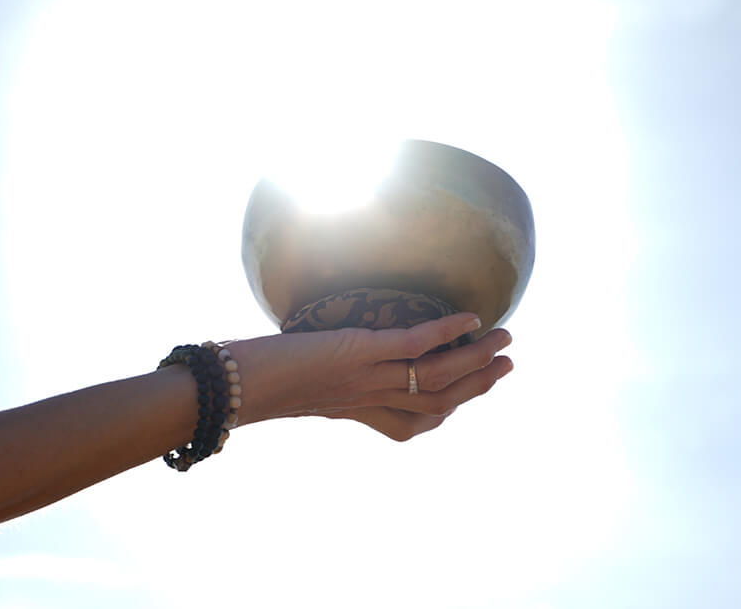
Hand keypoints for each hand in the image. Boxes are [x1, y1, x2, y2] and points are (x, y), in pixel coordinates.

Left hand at [229, 313, 513, 440]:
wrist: (232, 385)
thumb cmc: (255, 380)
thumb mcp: (299, 379)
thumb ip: (322, 372)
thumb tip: (328, 349)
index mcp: (356, 410)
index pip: (416, 422)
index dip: (450, 408)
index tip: (474, 389)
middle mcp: (367, 400)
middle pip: (439, 402)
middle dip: (478, 383)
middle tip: (509, 361)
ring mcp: (365, 378)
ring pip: (436, 377)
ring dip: (476, 358)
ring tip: (504, 338)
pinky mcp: (356, 353)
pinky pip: (411, 346)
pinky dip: (444, 333)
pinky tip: (469, 318)